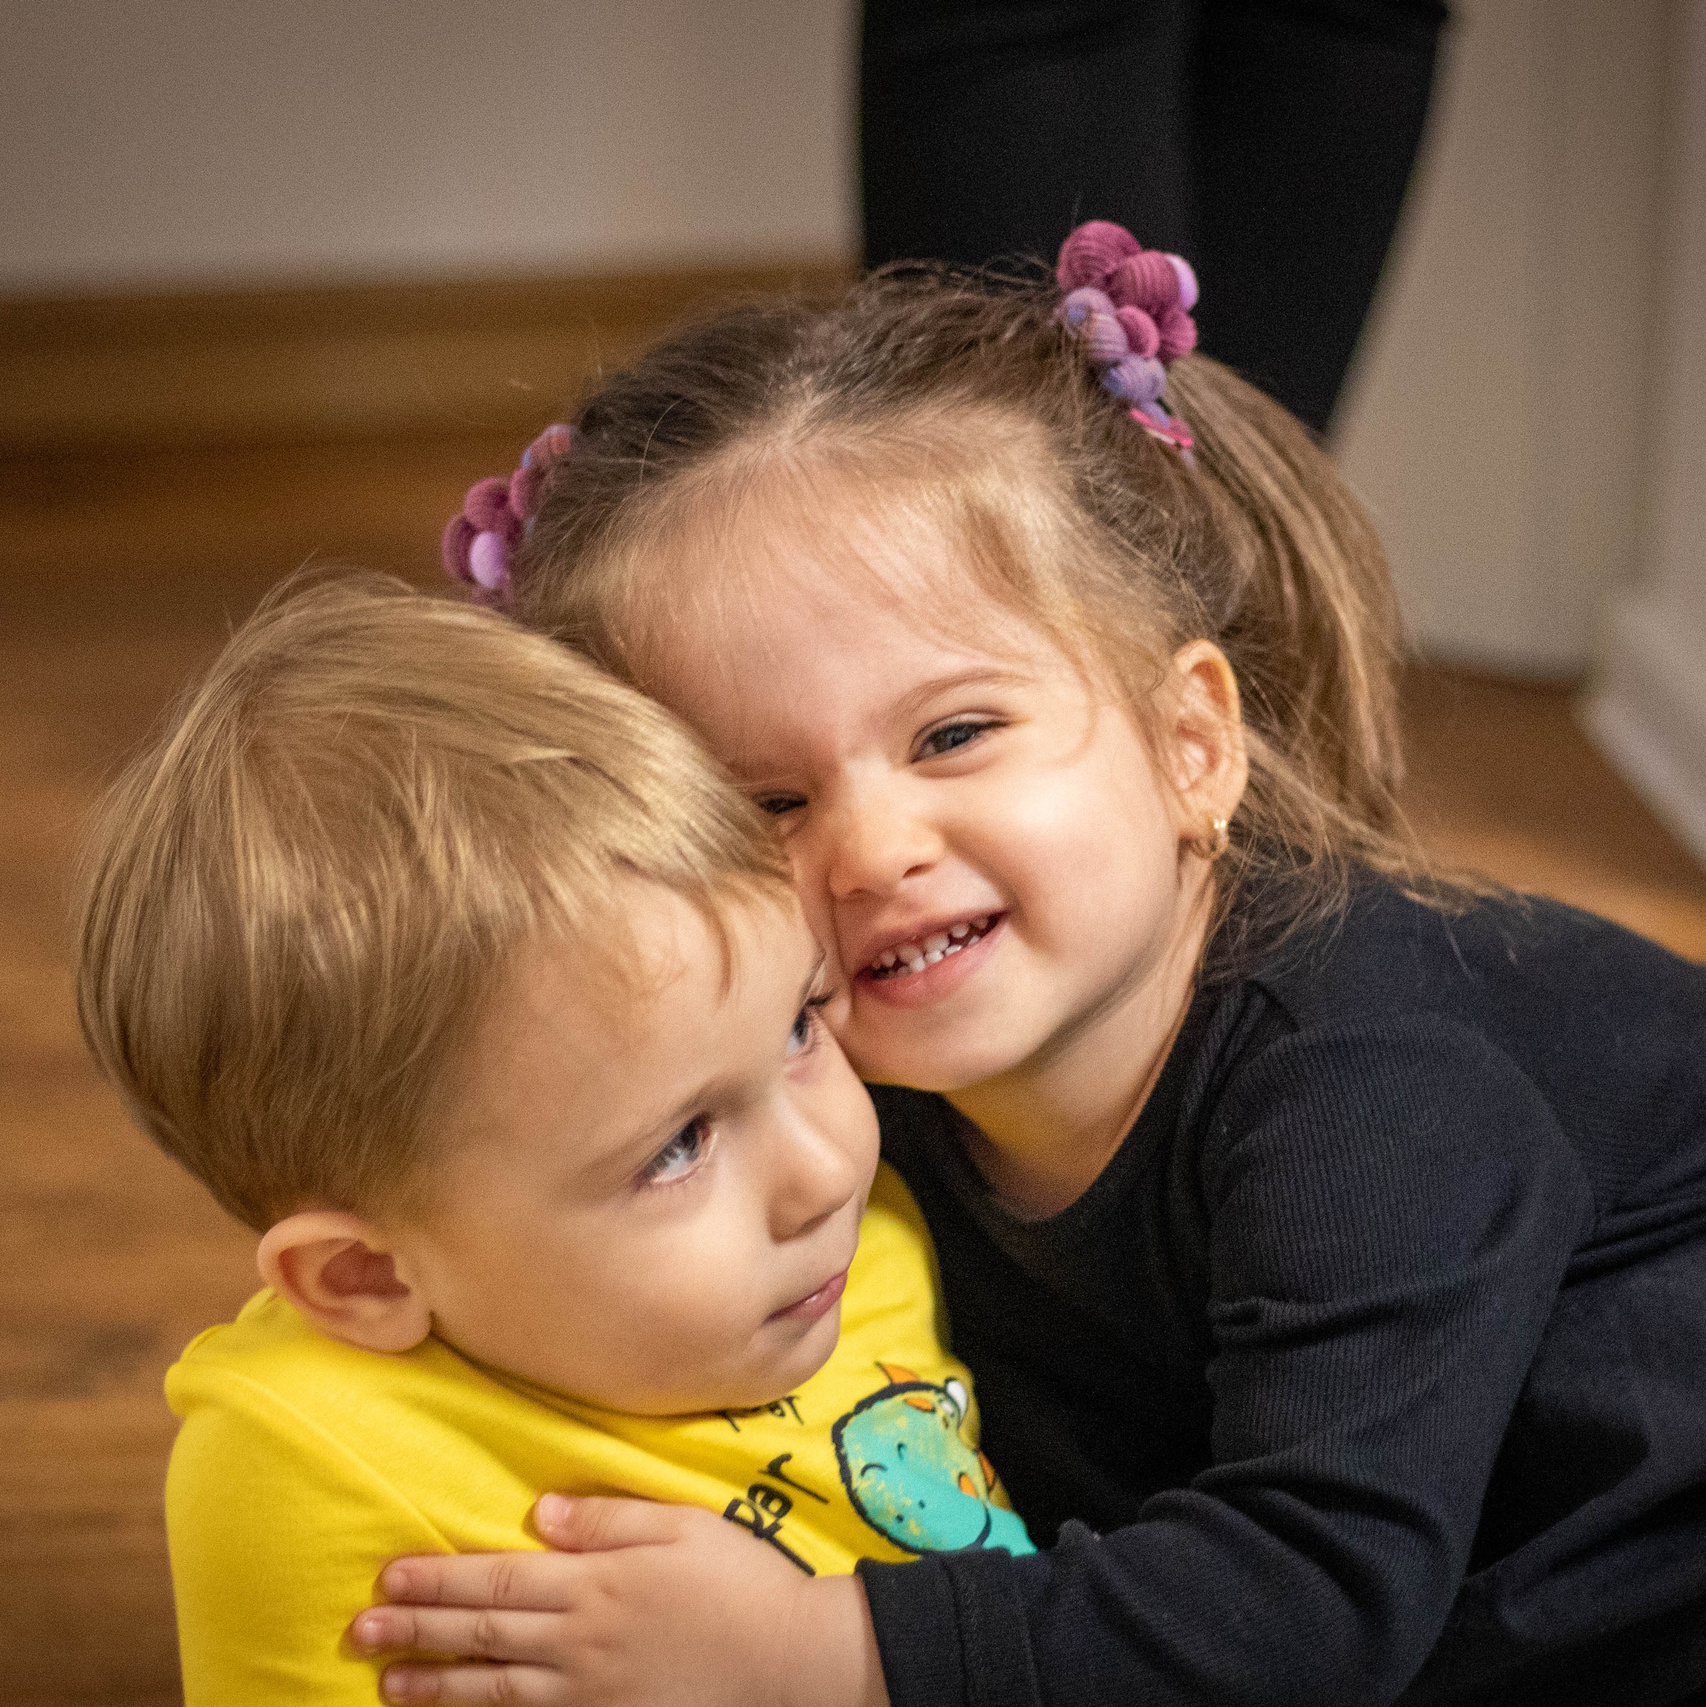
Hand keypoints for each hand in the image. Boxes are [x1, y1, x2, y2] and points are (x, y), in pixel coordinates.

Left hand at [348, 1493, 888, 1706]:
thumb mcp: (681, 1525)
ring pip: (496, 1689)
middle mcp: (582, 1640)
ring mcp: (591, 1691)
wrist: (788, 1660)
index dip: (440, 1580)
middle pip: (484, 1636)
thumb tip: (541, 1512)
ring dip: (437, 1685)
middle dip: (418, 1632)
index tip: (388, 1577)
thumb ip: (609, 1517)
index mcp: (596, 1582)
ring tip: (388, 1682)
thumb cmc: (740, 1581)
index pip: (499, 1580)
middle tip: (359, 1632)